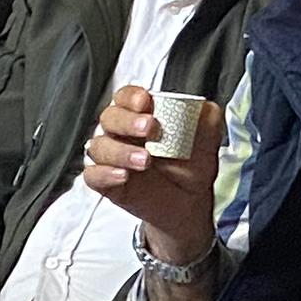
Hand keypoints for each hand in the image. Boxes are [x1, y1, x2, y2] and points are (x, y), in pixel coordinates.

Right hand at [80, 85, 218, 267]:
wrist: (189, 203)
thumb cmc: (190, 166)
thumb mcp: (206, 141)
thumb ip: (207, 120)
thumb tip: (207, 108)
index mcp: (142, 115)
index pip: (126, 97)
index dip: (131, 97)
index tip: (145, 101)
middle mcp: (122, 133)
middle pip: (110, 117)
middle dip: (127, 121)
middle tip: (149, 128)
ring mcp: (112, 157)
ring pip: (99, 146)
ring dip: (120, 151)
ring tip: (145, 160)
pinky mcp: (106, 182)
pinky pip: (93, 175)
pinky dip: (104, 174)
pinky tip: (123, 176)